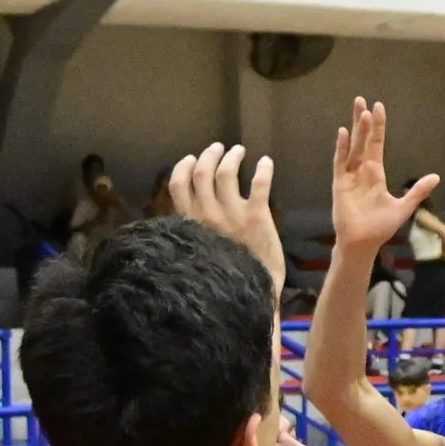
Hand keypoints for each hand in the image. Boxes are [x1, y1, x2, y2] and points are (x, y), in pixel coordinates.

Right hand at [171, 143, 284, 288]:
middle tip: (218, 149)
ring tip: (239, 151)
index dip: (183, 167)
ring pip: (226, 173)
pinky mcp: (258, 216)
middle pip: (202, 173)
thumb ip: (195, 234)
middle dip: (209, 155)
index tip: (190, 158)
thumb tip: (191, 219)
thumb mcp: (198, 255)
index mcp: (191, 225)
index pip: (178, 186)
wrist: (250, 297)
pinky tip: (267, 162)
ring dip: (232, 157)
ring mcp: (232, 214)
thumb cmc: (225, 280)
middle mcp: (208, 216)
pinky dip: (264, 169)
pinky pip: (259, 184)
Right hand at [331, 97, 438, 253]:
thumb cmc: (380, 227)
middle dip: (363, 121)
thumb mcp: (404, 207)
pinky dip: (342, 148)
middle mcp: (362, 170)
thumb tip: (436, 176)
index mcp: (376, 173)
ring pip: (354, 147)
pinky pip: (340, 163)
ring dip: (357, 130)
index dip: (378, 126)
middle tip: (361, 100)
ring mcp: (350, 176)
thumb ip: (417, 191)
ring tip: (360, 111)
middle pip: (363, 140)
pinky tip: (343, 134)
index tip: (378, 107)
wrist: (364, 243)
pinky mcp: (340, 184)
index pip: (376, 143)